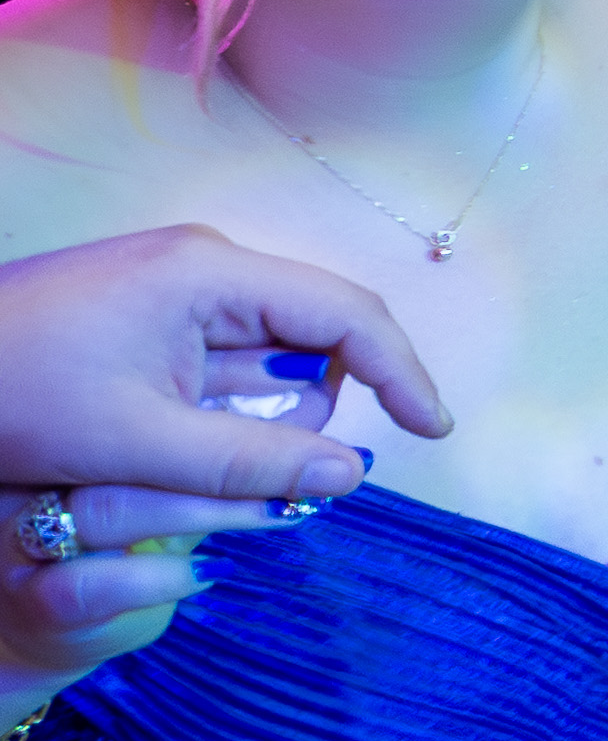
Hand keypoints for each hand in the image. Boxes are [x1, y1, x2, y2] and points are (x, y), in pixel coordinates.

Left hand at [0, 226, 455, 495]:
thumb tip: (352, 476)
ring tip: (172, 461)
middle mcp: (203, 264)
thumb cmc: (13, 397)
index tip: (433, 432)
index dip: (402, 374)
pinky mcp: (146, 309)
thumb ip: (254, 462)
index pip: (348, 316)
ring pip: (261, 360)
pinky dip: (209, 413)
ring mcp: (172, 284)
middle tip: (244, 475)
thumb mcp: (138, 445)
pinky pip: (216, 363)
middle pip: (307, 342)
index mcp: (210, 273)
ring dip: (244, 421)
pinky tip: (162, 446)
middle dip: (293, 415)